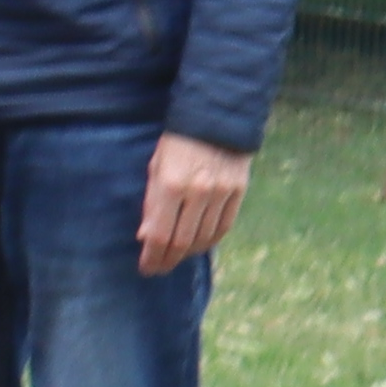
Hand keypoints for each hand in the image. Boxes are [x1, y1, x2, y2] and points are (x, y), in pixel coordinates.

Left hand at [138, 131, 250, 276]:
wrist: (215, 119)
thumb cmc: (176, 143)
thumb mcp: (155, 168)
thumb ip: (152, 203)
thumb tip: (146, 238)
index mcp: (171, 184)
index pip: (160, 235)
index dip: (152, 257)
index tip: (146, 268)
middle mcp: (198, 192)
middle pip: (183, 242)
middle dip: (168, 261)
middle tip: (159, 268)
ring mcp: (221, 192)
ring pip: (205, 239)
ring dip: (188, 253)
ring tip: (176, 257)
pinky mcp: (239, 191)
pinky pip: (224, 227)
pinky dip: (210, 241)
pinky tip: (199, 244)